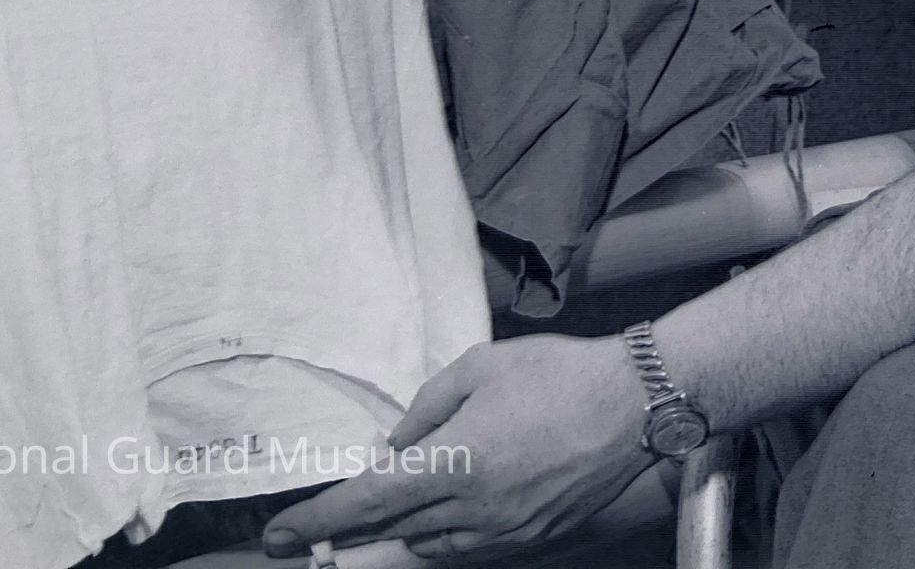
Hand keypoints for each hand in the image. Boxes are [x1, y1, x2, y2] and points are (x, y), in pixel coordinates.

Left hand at [260, 334, 654, 559]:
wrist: (635, 403)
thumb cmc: (557, 374)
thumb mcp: (478, 368)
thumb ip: (425, 409)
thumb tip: (394, 448)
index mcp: (456, 461)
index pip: (367, 501)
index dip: (318, 521)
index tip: (280, 536)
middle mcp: (475, 508)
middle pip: (390, 531)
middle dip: (347, 532)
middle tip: (311, 533)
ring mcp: (505, 531)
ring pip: (428, 544)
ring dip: (401, 528)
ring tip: (393, 501)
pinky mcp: (531, 538)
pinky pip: (468, 547)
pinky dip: (443, 532)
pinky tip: (445, 506)